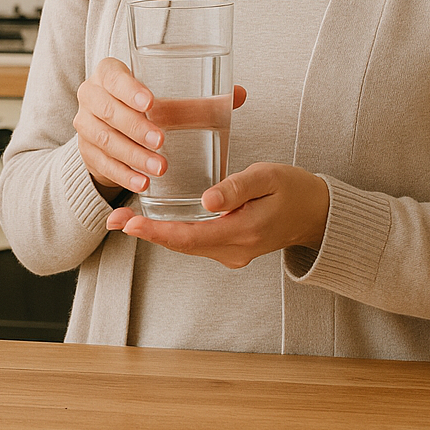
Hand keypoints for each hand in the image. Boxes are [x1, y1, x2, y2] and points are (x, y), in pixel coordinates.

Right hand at [75, 57, 246, 198]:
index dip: (129, 89)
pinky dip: (123, 175)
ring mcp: (85, 125)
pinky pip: (102, 164)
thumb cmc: (148, 108)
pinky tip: (142, 184)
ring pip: (104, 139)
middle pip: (107, 110)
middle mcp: (91, 95)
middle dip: (135, 127)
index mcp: (109, 74)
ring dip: (132, 155)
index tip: (151, 103)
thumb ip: (200, 101)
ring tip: (159, 168)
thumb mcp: (169, 102)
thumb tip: (238, 94)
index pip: (113, 76)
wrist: (115, 129)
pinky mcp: (87, 152)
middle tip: (161, 142)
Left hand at [104, 162, 329, 268]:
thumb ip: (238, 187)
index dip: (157, 232)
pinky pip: (195, 242)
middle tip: (113, 220)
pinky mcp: (229, 248)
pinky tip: (151, 221)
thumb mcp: (269, 177)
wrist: (317, 214)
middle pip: (181, 244)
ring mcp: (231, 253)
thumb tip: (207, 200)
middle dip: (146, 233)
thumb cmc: (294, 189)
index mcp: (242, 233)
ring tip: (123, 219)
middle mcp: (233, 250)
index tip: (131, 223)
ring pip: (185, 245)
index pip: (190, 237)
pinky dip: (171, 232)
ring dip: (155, 233)